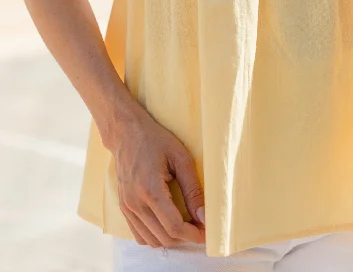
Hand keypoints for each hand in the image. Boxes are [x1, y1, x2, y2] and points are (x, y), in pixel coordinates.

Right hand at [110, 108, 205, 247]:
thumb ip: (193, 190)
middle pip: (164, 237)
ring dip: (171, 239)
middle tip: (201, 226)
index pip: (174, 227)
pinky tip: (167, 223)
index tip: (208, 232)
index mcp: (150, 190)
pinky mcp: (123, 208)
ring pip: (151, 240)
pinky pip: (140, 235)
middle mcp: (135, 203)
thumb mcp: (181, 158)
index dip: (194, 234)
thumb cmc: (156, 140)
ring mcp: (126, 207)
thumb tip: (204, 217)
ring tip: (187, 225)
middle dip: (186, 238)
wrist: (126, 133)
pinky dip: (156, 236)